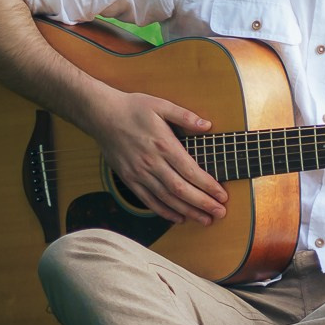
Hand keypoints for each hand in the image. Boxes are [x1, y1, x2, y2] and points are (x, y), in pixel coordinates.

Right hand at [83, 87, 226, 225]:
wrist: (101, 114)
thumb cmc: (133, 108)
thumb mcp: (161, 105)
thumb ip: (185, 116)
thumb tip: (207, 126)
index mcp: (164, 144)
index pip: (191, 171)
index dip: (208, 186)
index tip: (222, 195)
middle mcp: (152, 162)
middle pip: (181, 189)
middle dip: (203, 203)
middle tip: (220, 213)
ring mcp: (139, 173)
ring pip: (166, 198)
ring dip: (187, 211)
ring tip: (205, 220)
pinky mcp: (128, 179)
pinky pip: (148, 200)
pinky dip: (164, 212)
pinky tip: (178, 218)